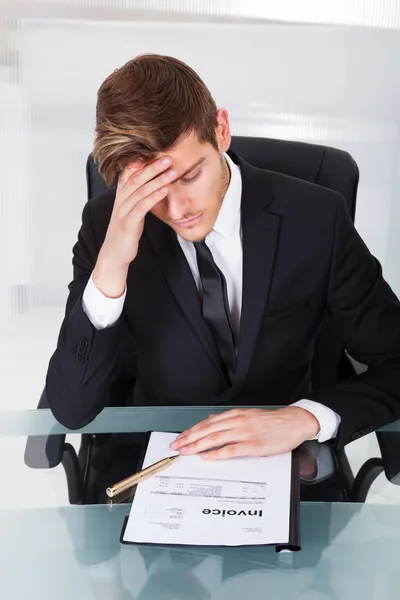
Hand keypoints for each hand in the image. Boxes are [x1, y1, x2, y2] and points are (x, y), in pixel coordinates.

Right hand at [93, 155, 175, 296]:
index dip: (141, 162)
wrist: (114, 255)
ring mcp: (123, 211)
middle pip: (136, 178)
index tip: (156, 152)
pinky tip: (166, 190)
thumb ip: (138, 199)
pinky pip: (143, 205)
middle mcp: (120, 200)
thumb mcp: (131, 212)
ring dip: (158, 179)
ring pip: (141, 190)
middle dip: (152, 166)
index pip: (128, 173)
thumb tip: (152, 188)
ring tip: (172, 171)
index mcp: (121, 196)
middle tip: (168, 157)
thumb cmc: (124, 234)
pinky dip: (155, 196)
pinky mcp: (129, 222)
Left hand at [169, 407, 319, 459]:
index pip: (208, 423)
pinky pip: (230, 449)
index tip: (181, 437)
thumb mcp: (248, 415)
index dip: (192, 430)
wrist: (293, 422)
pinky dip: (216, 453)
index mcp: (236, 415)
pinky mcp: (252, 445)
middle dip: (189, 438)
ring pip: (215, 438)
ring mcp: (244, 433)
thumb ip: (230, 419)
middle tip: (176, 445)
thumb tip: (212, 421)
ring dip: (197, 445)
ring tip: (186, 451)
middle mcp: (237, 422)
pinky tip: (207, 457)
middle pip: (207, 430)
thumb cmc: (272, 422)